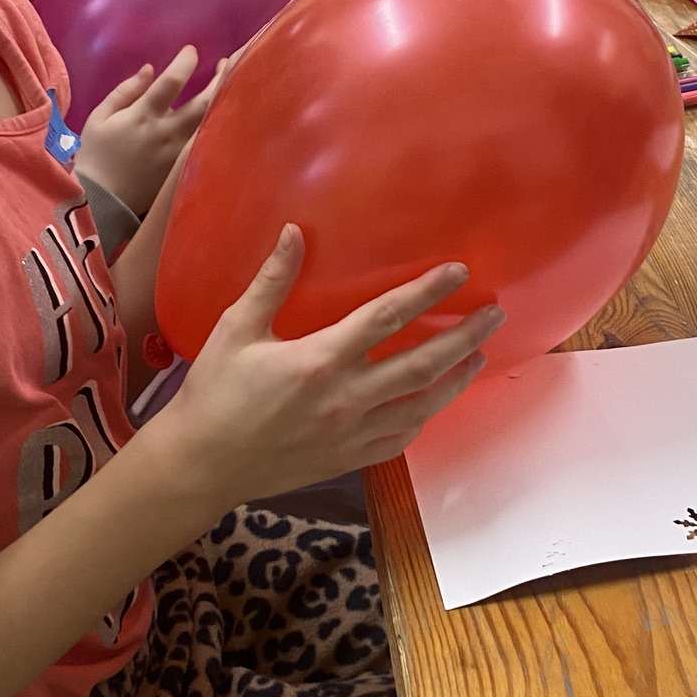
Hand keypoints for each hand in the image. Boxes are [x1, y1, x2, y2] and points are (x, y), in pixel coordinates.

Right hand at [78, 45, 215, 217]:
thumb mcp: (100, 117)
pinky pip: (206, 141)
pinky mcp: (184, 167)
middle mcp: (166, 133)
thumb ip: (125, 91)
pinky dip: (217, 124)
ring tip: (230, 83)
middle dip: (218, 80)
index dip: (184, 63)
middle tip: (227, 63)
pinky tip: (223, 112)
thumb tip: (150, 70)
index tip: (191, 50)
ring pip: (209, 123)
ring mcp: (179, 152)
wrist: (103, 201)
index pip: (171, 83)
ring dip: (222, 100)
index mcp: (143, 117)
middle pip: (202, 103)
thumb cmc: (97, 154)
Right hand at [167, 228, 500, 506]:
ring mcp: (351, 433)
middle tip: (495, 314)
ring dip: (456, 379)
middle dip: (464, 336)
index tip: (459, 272)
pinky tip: (435, 402)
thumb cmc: (215, 392)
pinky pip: (400, 439)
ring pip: (422, 405)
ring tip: (478, 356)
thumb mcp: (237, 329)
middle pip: (423, 363)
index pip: (388, 317)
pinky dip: (425, 417)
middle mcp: (346, 398)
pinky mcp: (348, 459)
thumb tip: (294, 232)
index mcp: (320, 360)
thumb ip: (272, 281)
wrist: (202, 465)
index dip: (427, 291)